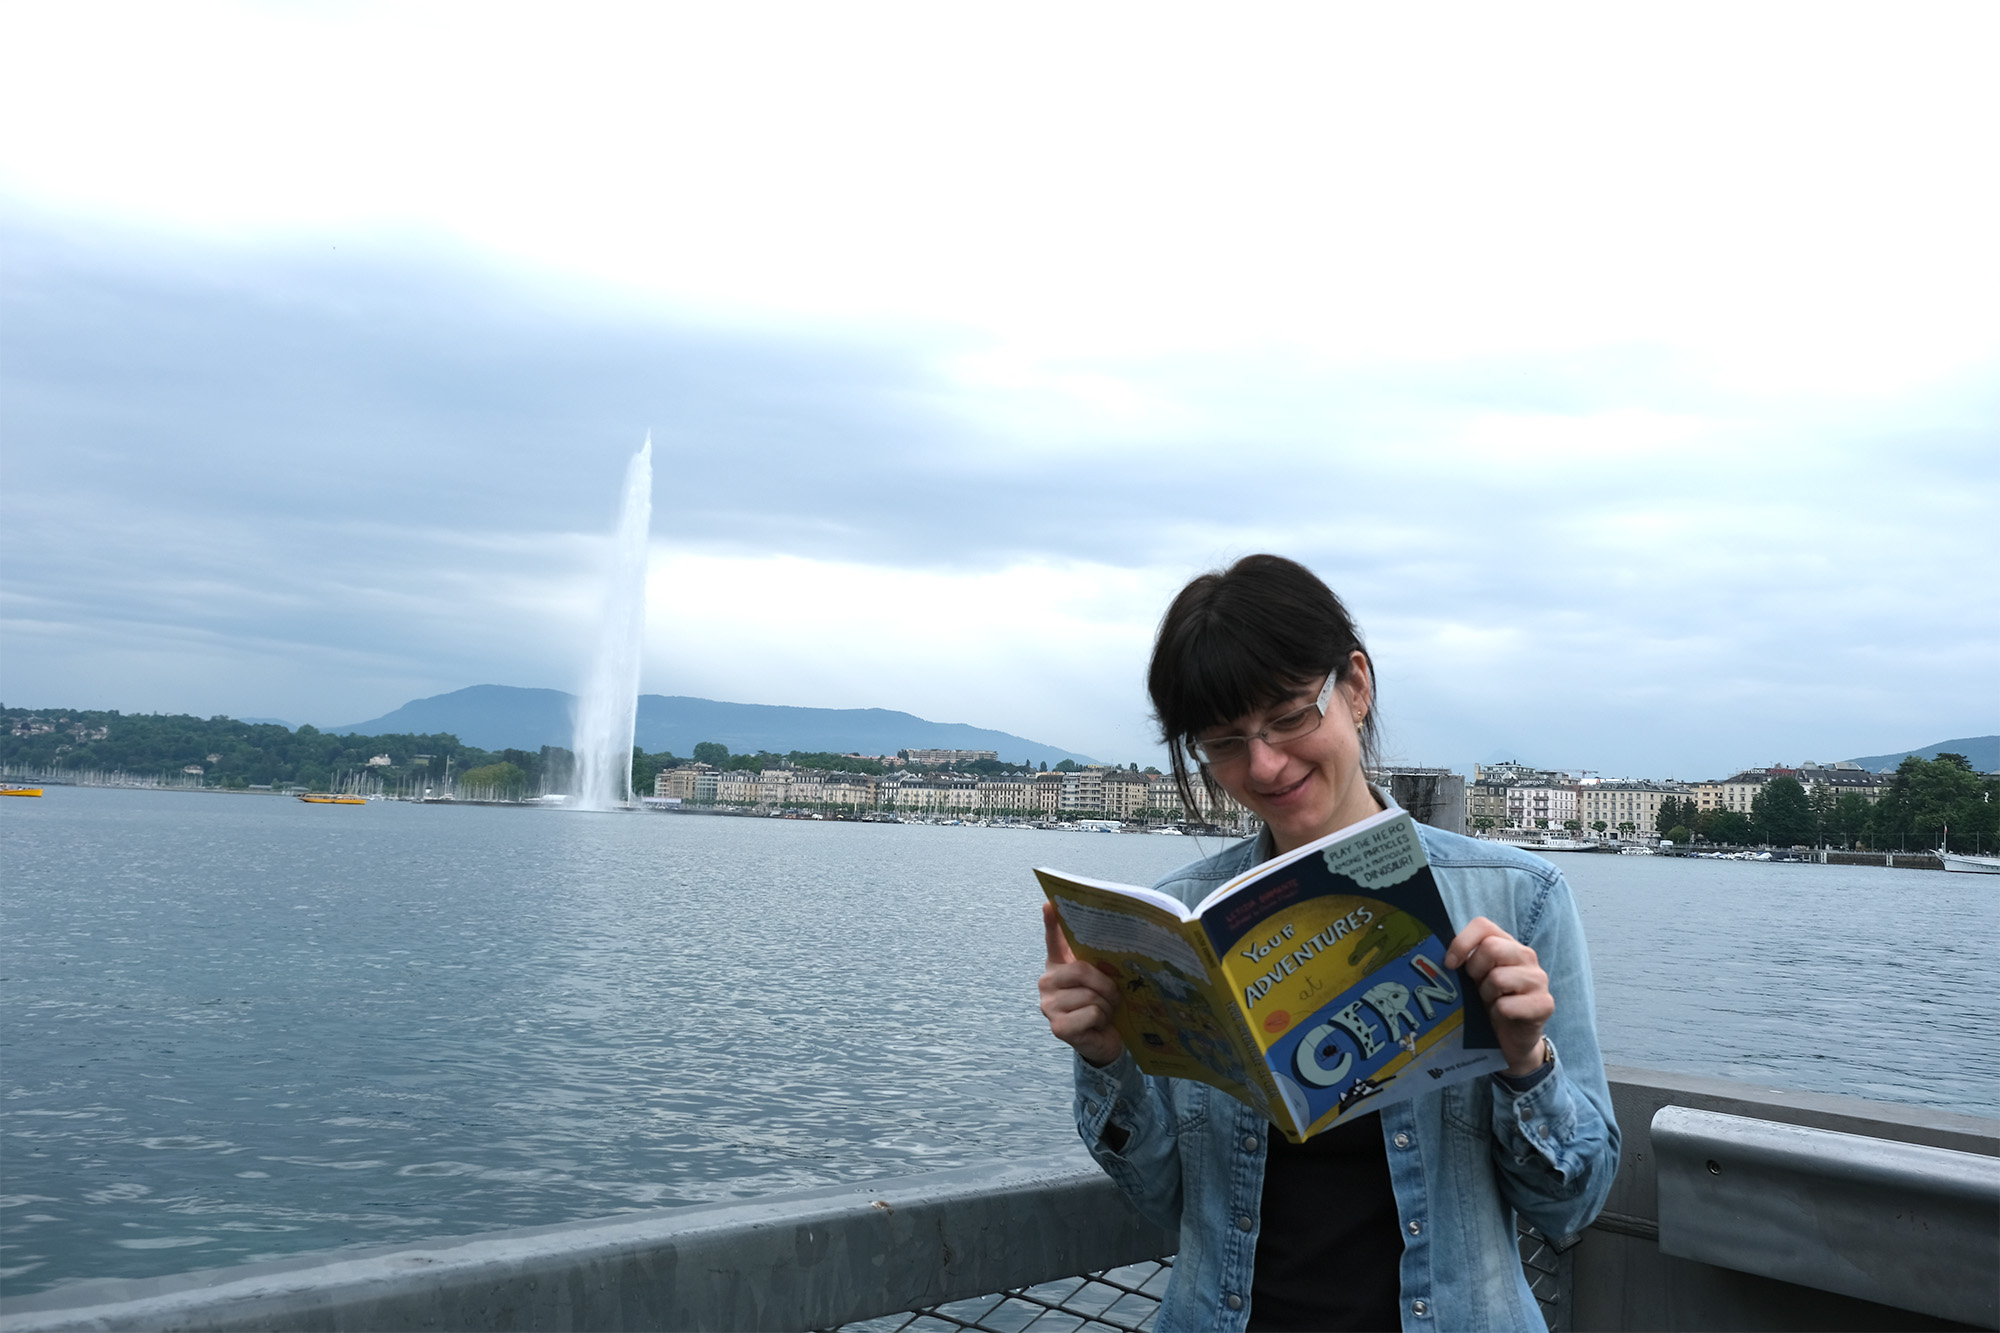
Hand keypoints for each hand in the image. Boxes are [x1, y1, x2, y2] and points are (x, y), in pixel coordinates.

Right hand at [1038, 902, 1124, 1067]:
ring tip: (1104, 1011)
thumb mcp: (1102, 980)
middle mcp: (1047, 982)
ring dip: (1105, 1005)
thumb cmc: (1103, 1004)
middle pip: (1080, 970)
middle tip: (1114, 994)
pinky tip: (1097, 1024)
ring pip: (1089, 994)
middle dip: (1105, 983)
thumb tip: (1113, 937)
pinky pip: (1090, 1012)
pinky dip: (1101, 1019)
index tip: (1050, 903)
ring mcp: (1049, 1006)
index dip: (1052, 923)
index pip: (1053, 941)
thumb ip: (1099, 961)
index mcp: (1058, 966)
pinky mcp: (1057, 1027)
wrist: (1106, 1039)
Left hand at [1444, 917, 1553, 1077]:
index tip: (1450, 964)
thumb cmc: (1489, 1002)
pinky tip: (1503, 1017)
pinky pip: (1507, 1005)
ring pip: (1498, 978)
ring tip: (1492, 1003)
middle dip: (1475, 971)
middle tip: (1477, 989)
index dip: (1462, 943)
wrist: (1512, 1039)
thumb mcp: (1474, 978)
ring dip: (1487, 996)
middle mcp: (1526, 956)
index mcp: (1507, 944)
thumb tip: (1433, 955)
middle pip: (1491, 948)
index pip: (1482, 925)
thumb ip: (1464, 961)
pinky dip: (1499, 1014)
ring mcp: (1538, 979)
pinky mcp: (1545, 1004)